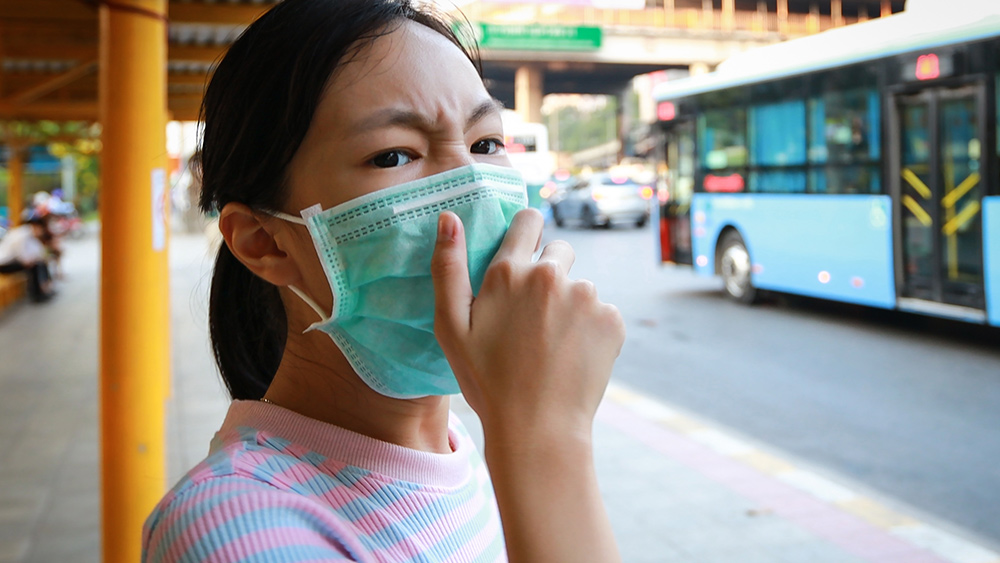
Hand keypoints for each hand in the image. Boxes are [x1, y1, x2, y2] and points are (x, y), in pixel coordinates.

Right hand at [431, 208, 625, 562]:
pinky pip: (601, 312)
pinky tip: (572, 357)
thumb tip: (448, 217)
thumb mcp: (451, 328)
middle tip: (533, 320)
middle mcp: (550, 275)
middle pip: (559, 252)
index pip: (529, 219)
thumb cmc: (487, 381)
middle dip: (548, 274)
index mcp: (509, 272)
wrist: (538, 429)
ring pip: (580, 286)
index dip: (527, 234)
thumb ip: (447, 267)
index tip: (524, 256)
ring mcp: (586, 296)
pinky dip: (591, 329)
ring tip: (551, 346)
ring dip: (570, 306)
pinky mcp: (611, 319)